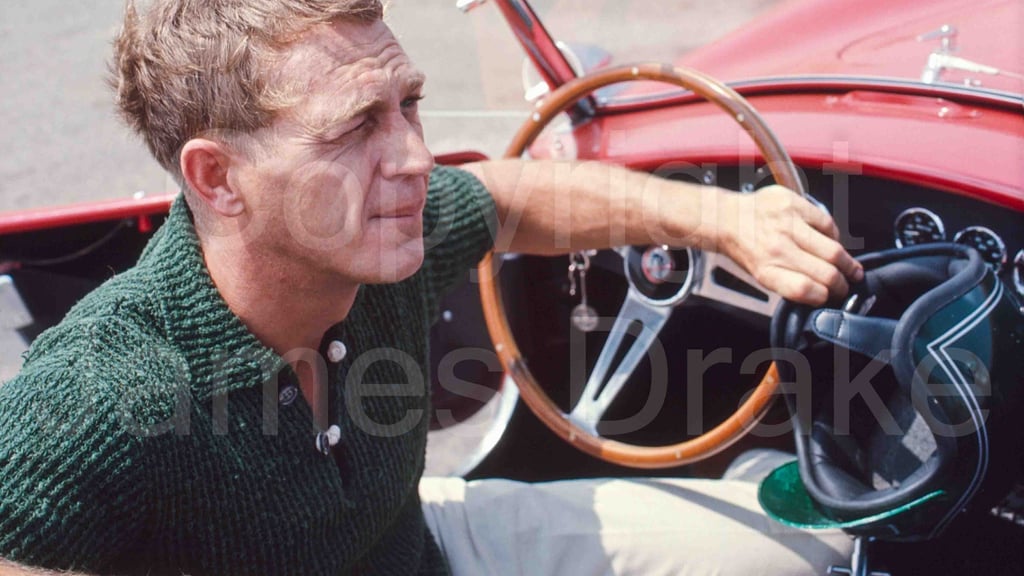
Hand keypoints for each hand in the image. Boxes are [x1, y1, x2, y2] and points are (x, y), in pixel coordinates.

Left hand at [717, 185, 862, 305]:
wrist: (726, 218)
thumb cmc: (745, 248)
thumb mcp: (761, 274)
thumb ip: (789, 282)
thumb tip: (822, 291)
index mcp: (766, 271)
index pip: (806, 290)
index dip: (825, 296)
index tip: (831, 296)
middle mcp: (776, 248)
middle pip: (825, 272)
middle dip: (843, 282)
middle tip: (848, 282)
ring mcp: (786, 224)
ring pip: (833, 248)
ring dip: (846, 260)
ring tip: (847, 264)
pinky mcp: (793, 203)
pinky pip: (828, 223)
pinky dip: (833, 235)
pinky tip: (830, 239)